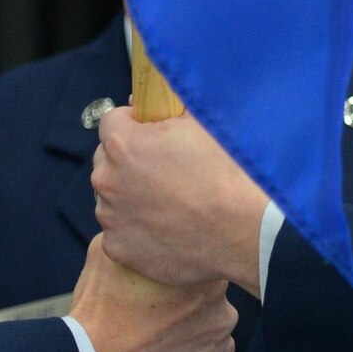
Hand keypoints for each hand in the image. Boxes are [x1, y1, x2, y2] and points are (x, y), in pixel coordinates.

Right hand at [69, 234, 236, 351]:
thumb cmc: (99, 310)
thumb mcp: (107, 254)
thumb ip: (137, 242)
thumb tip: (139, 232)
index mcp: (207, 279)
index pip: (206, 272)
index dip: (184, 281)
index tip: (164, 291)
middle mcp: (224, 313)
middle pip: (213, 309)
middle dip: (190, 313)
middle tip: (156, 320)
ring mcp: (220, 351)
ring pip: (211, 341)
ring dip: (192, 342)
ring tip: (157, 345)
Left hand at [92, 108, 268, 291]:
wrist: (245, 230)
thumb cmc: (227, 173)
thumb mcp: (203, 124)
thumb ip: (171, 109)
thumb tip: (156, 102)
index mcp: (123, 144)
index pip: (111, 122)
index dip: (133, 124)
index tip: (151, 134)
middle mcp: (107, 180)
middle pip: (107, 161)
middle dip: (127, 162)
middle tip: (162, 172)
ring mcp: (110, 218)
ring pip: (112, 199)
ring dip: (130, 197)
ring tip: (167, 205)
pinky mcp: (118, 249)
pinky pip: (119, 232)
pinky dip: (136, 230)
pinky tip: (165, 229)